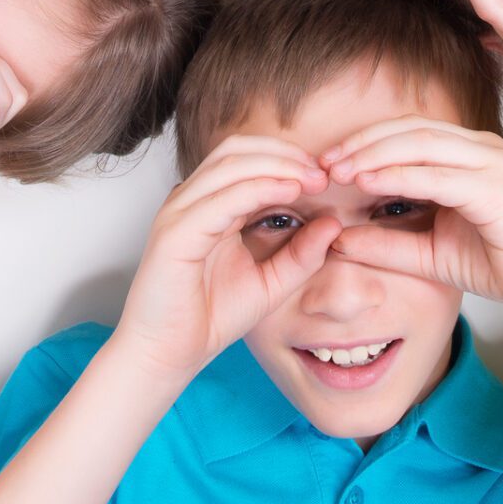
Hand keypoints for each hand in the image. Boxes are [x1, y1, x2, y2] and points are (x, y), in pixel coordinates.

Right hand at [111, 139, 341, 382]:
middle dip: (284, 153)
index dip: (288, 158)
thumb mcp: (271, 282)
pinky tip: (289, 192)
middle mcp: (189, 200)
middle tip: (322, 172)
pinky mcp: (175, 233)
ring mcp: (178, 212)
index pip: (246, 157)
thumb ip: (300, 254)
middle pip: (237, 149)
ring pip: (230, 163)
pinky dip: (258, 187)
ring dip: (277, 164)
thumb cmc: (210, 317)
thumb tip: (334, 222)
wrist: (168, 354)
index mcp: (207, 205)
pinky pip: (222, 198)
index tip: (325, 175)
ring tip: (311, 178)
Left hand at [319, 118, 502, 328]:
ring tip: (339, 169)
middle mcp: (482, 148)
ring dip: (375, 153)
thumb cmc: (498, 264)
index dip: (364, 142)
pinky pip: (440, 175)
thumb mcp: (429, 253)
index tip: (326, 162)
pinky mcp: (497, 189)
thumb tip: (337, 239)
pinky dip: (400, 175)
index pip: (408, 132)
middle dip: (362, 142)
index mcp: (468, 153)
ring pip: (422, 143)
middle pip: (410, 129)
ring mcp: (492, 163)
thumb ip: (386, 243)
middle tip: (323, 161)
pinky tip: (370, 183)